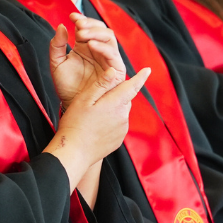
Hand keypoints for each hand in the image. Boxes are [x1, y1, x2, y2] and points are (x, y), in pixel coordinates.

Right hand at [44, 56, 149, 192]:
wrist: (74, 153)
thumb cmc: (75, 124)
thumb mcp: (84, 99)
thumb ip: (101, 84)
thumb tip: (114, 70)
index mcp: (115, 104)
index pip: (132, 86)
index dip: (140, 77)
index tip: (148, 70)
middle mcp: (123, 116)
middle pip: (124, 99)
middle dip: (116, 95)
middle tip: (97, 100)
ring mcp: (122, 129)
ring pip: (121, 112)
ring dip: (112, 110)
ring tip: (92, 117)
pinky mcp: (119, 139)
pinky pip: (118, 125)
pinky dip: (110, 122)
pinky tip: (95, 127)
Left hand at [49, 14, 126, 103]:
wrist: (72, 104)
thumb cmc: (66, 86)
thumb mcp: (56, 63)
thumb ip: (57, 45)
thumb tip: (62, 27)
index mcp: (86, 46)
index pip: (89, 27)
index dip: (82, 19)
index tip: (72, 16)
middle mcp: (99, 51)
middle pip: (102, 29)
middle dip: (91, 24)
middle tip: (78, 24)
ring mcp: (108, 59)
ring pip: (110, 38)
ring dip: (97, 32)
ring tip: (82, 33)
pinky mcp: (115, 69)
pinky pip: (113, 54)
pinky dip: (103, 47)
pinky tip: (91, 45)